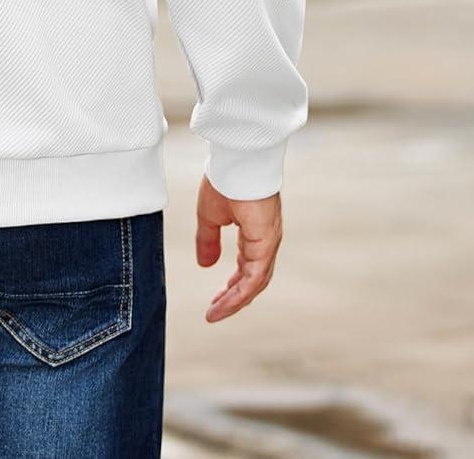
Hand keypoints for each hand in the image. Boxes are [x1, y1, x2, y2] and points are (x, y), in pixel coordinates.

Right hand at [195, 171, 281, 322]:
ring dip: (234, 301)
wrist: (236, 160)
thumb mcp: (210, 216)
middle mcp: (265, 241)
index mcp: (254, 233)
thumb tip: (205, 265)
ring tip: (214, 313)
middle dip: (233, 298)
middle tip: (214, 311)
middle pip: (253, 280)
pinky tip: (224, 303)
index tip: (215, 300)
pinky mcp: (266, 244)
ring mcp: (268, 243)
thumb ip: (208, 240)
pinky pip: (254, 278)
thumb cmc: (225, 179)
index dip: (232, 286)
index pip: (247, 268)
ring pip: (254, 283)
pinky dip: (239, 294)